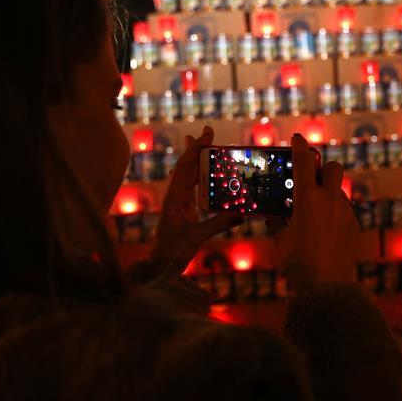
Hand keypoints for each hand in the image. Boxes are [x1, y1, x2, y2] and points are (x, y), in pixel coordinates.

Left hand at [147, 126, 241, 279]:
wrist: (160, 268)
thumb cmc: (172, 252)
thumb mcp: (196, 237)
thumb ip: (219, 224)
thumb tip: (242, 214)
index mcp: (174, 198)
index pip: (184, 167)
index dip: (195, 149)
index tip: (206, 135)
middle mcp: (175, 197)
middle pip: (187, 167)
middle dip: (197, 149)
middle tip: (208, 132)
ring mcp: (179, 204)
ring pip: (190, 176)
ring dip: (199, 161)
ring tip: (205, 144)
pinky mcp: (185, 212)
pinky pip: (195, 190)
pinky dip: (204, 179)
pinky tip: (208, 173)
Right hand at [276, 134, 358, 289]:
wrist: (327, 286)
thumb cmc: (298, 262)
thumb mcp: (281, 239)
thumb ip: (279, 222)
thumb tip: (274, 215)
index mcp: (308, 198)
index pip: (304, 162)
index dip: (300, 146)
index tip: (297, 138)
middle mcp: (330, 200)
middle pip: (333, 167)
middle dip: (323, 168)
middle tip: (311, 178)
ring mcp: (345, 212)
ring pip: (340, 191)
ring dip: (329, 194)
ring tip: (315, 212)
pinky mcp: (354, 226)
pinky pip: (345, 211)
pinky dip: (335, 213)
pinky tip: (325, 231)